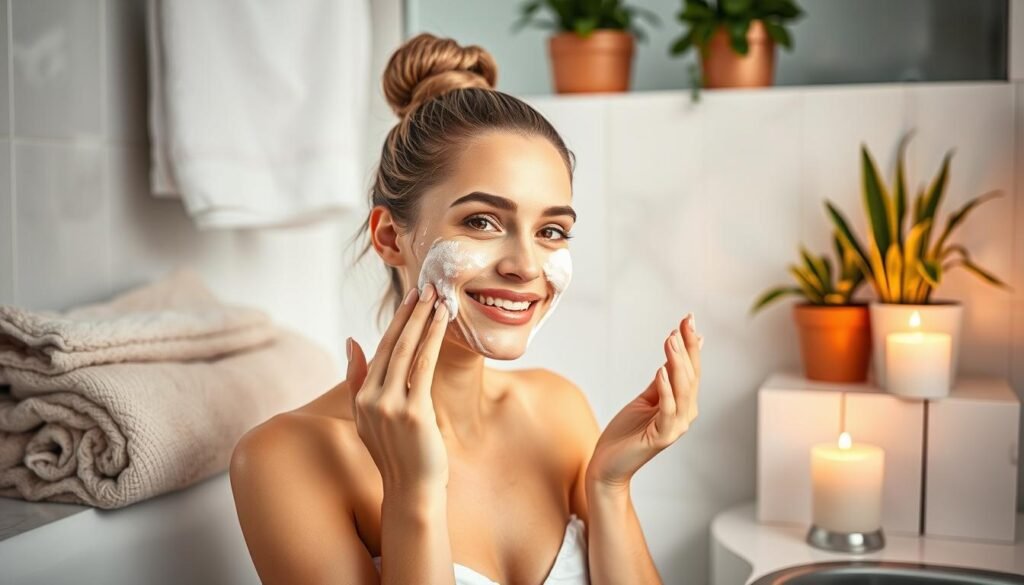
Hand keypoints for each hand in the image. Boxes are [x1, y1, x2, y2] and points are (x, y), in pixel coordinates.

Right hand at [346, 283, 450, 493]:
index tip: (410, 298)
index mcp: (362, 397)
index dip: (397, 321)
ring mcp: (390, 405)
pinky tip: (443, 322)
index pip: (380, 349)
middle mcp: (372, 398)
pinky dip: (433, 340)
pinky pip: (423, 366)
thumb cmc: (397, 455)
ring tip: (437, 297)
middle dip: (411, 312)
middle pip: (393, 344)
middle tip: (426, 286)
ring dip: (423, 320)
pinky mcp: (413, 412)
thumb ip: (357, 380)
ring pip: (408, 351)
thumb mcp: (368, 418)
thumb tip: (350, 340)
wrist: (412, 491)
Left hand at [587, 313, 701, 488]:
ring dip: (677, 363)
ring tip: (671, 340)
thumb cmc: (626, 433)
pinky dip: (666, 389)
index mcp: (683, 405)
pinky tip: (660, 371)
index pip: (691, 369)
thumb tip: (674, 355)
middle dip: (687, 348)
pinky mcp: (661, 438)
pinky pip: (668, 410)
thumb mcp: (645, 400)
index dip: (691, 345)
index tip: (689, 319)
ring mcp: (675, 427)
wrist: (608, 464)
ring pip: (683, 390)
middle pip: (690, 376)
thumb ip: (662, 381)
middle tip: (683, 323)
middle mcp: (685, 415)